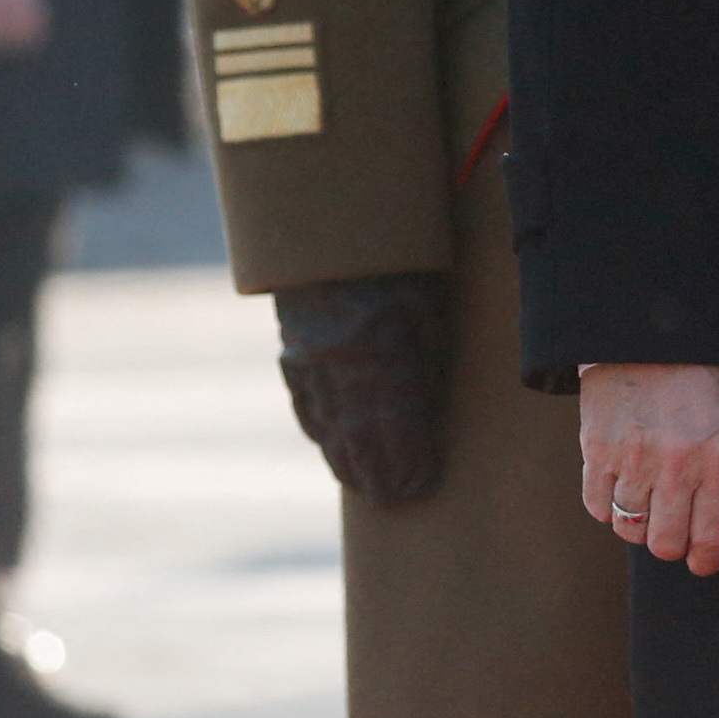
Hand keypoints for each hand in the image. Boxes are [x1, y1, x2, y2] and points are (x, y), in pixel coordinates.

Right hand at [274, 272, 451, 502]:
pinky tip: (329, 445)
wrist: (331, 219)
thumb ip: (426, 355)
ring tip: (366, 486)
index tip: (421, 486)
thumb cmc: (400, 257)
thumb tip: (426, 407)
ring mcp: (309, 360)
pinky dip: (318, 427)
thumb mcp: (427, 303)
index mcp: (382, 355)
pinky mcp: (291, 347)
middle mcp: (341, 367)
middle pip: (360, 437)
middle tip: (396, 498)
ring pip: (328, 424)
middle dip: (379, 473)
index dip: (408, 460)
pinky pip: (303, 399)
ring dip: (347, 459)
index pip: (397, 426)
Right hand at [581, 363, 718, 576]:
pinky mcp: (597, 450)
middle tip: (673, 533)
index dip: (707, 560)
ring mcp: (632, 460)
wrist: (652, 336)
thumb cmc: (698, 382)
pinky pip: (597, 507)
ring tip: (646, 504)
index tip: (703, 565)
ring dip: (639, 525)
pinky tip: (619, 490)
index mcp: (715, 458)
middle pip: (666, 543)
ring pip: (630, 529)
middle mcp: (674, 466)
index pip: (711, 534)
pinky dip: (607, 508)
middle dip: (672, 546)